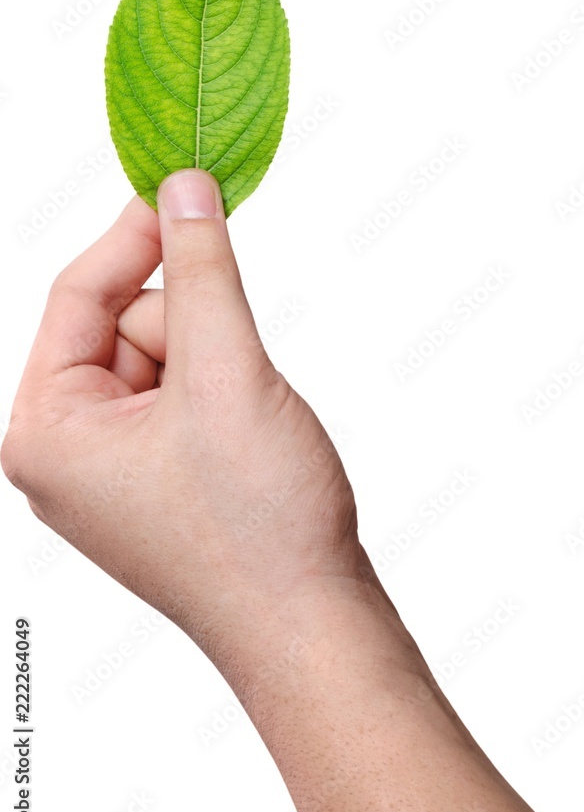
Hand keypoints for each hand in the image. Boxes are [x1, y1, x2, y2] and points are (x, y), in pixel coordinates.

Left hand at [1, 169, 358, 678]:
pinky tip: (247, 438)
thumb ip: (200, 269)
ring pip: (162, 358)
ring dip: (215, 364)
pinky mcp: (157, 478)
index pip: (78, 297)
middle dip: (191, 329)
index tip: (185, 189)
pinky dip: (221, 391)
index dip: (135, 237)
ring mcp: (112, 469)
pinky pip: (181, 395)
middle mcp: (65, 452)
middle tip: (236, 371)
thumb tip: (182, 188)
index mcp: (46, 431)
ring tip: (248, 422)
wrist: (309, 623)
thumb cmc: (257, 523)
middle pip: (123, 326)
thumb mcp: (224, 371)